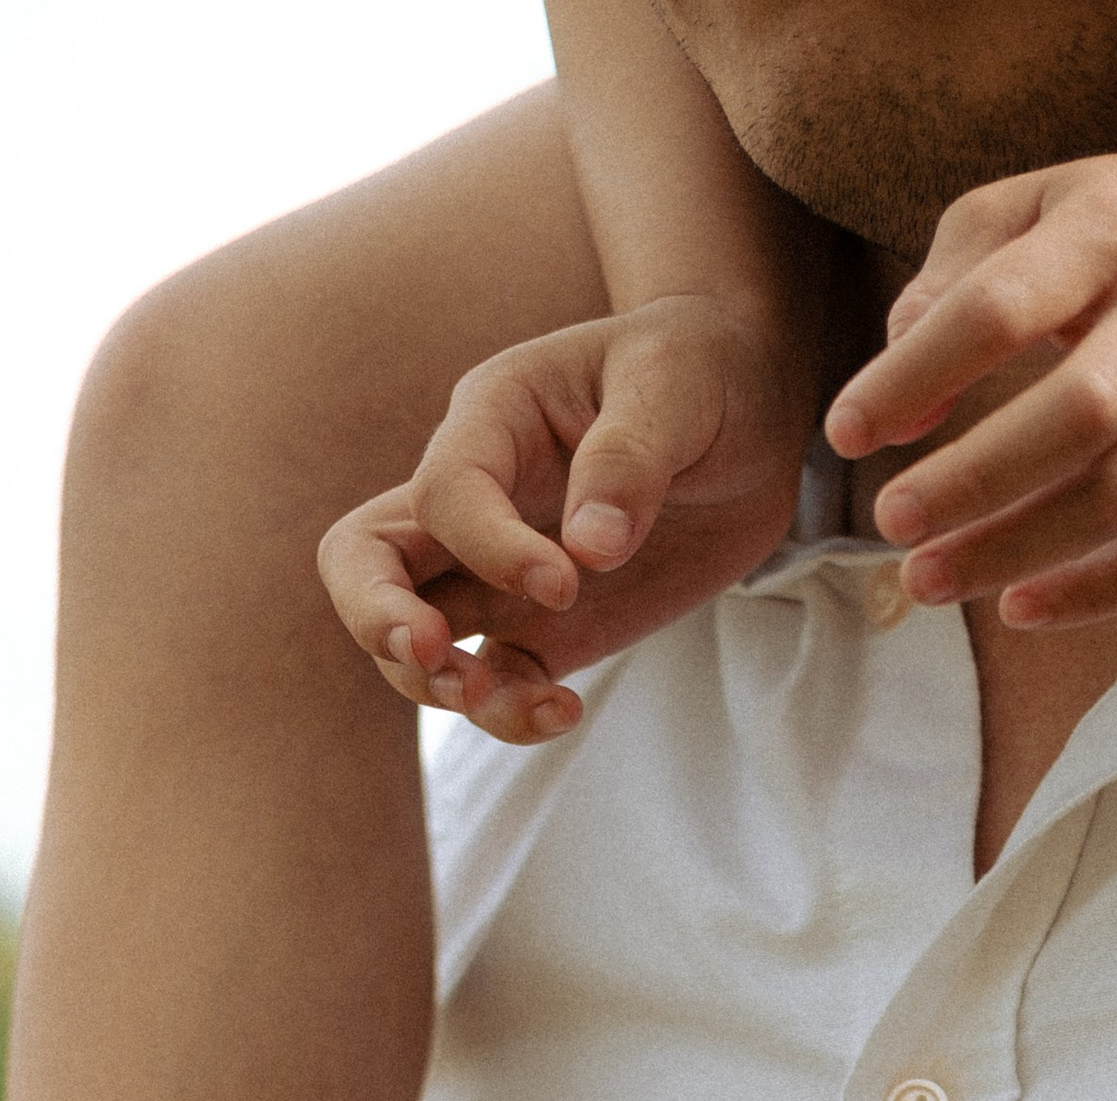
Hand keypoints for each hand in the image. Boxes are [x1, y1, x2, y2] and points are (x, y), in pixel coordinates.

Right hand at [318, 291, 816, 745]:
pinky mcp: (540, 628)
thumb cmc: (700, 372)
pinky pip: (493, 683)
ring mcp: (497, 571)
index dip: (487, 546)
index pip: (443, 493)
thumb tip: (589, 548)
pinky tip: (566, 711)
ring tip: (529, 703)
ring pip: (415, 640)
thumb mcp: (676, 384)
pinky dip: (512, 712)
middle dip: (377, 614)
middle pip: (366, 561)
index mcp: (492, 418)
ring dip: (443, 687)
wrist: (750, 418)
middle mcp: (474, 497)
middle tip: (434, 656)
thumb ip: (630, 458)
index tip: (566, 581)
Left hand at [824, 128, 1116, 627]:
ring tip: (924, 580)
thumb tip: (895, 413)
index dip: (915, 375)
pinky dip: (1092, 595)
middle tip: (890, 522)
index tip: (844, 433)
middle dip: (972, 481)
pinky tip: (1016, 609)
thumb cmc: (1113, 229)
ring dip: (1014, 550)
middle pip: (1076, 416)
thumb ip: (944, 289)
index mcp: (1110, 236)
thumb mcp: (1025, 210)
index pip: (1000, 309)